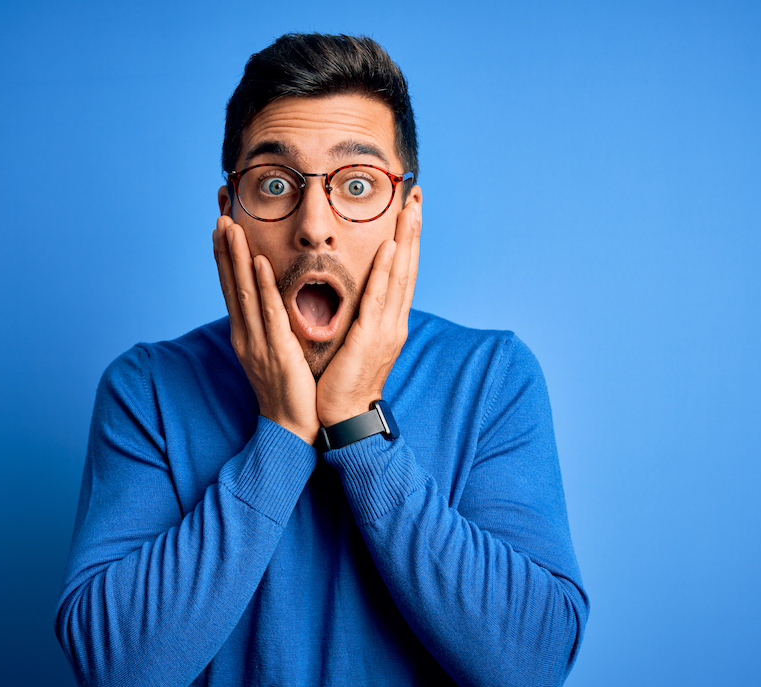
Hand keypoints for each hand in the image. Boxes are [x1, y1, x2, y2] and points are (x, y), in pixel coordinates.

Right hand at [213, 216, 319, 443]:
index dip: (225, 256)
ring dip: (237, 258)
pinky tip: (260, 264)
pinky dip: (262, 287)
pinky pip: (268, 314)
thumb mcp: (274, 350)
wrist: (291, 426)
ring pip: (244, 292)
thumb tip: (271, 302)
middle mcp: (245, 333)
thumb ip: (270, 325)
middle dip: (224, 248)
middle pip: (231, 284)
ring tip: (230, 228)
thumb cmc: (289, 389)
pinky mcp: (276, 351)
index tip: (221, 225)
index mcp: (245, 333)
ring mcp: (257, 342)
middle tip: (219, 214)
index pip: (232, 287)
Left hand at [315, 200, 420, 427]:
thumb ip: (359, 317)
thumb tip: (355, 296)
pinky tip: (391, 248)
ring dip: (406, 240)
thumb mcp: (354, 341)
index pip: (402, 272)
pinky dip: (387, 272)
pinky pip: (379, 299)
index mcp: (389, 320)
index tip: (409, 209)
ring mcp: (386, 329)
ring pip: (400, 276)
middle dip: (413, 229)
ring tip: (410, 208)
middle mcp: (394, 320)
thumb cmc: (344, 382)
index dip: (408, 239)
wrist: (344, 418)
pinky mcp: (370, 338)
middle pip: (408, 266)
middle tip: (416, 195)